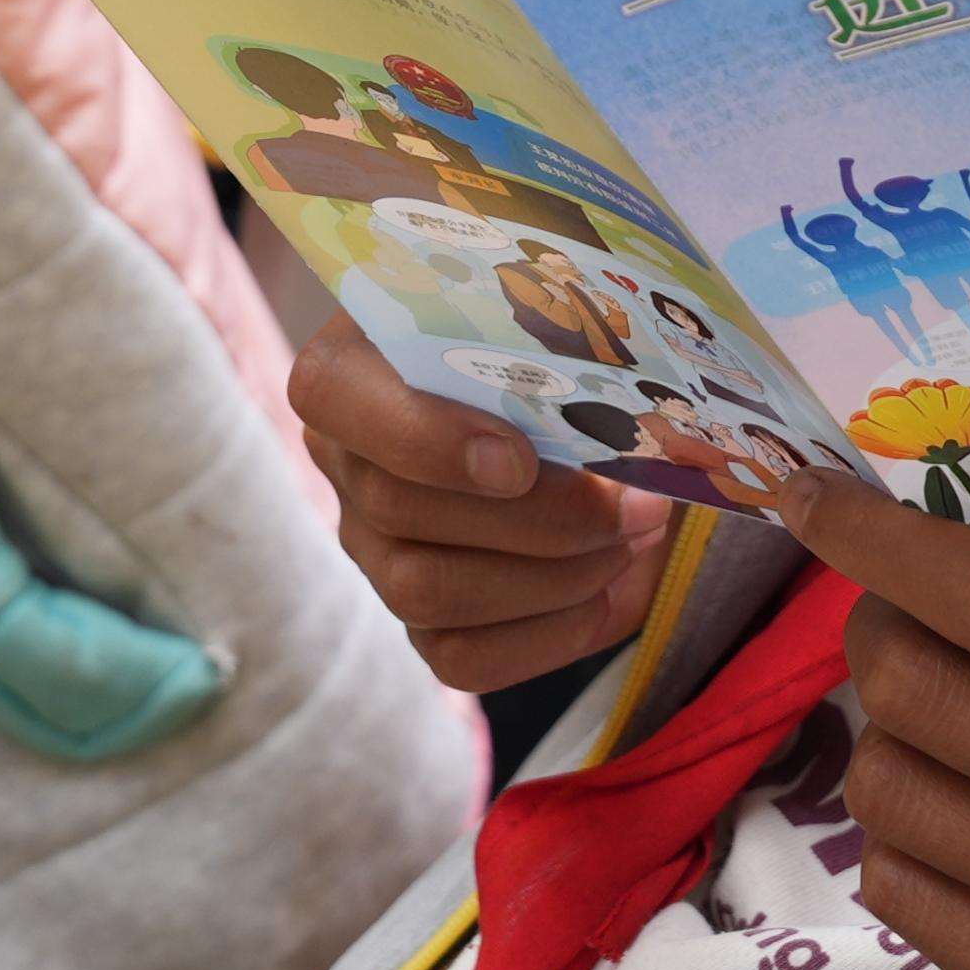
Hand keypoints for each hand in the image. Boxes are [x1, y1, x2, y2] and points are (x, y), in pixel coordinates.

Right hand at [293, 316, 669, 687]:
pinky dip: (549, 635)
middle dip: (536, 517)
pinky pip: (460, 657)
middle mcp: (346, 461)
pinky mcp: (419, 617)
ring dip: (552, 574)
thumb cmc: (561, 345)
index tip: (520, 459)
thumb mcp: (555, 312)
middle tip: (637, 500)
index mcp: (357, 362)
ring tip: (633, 535)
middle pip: (398, 508)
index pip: (332, 396)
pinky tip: (611, 591)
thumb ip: (556, 323)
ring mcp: (374, 546)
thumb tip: (622, 404)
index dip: (420, 437)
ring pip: (425, 591)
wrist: (592, 415)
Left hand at [770, 465, 969, 969]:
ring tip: (933, 719)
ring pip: (890, 797)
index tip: (811, 492)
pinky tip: (956, 810)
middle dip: (875, 631)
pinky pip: (904, 896)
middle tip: (893, 616)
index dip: (883, 542)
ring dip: (885, 736)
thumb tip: (954, 515)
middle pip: (922, 697)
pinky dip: (903, 835)